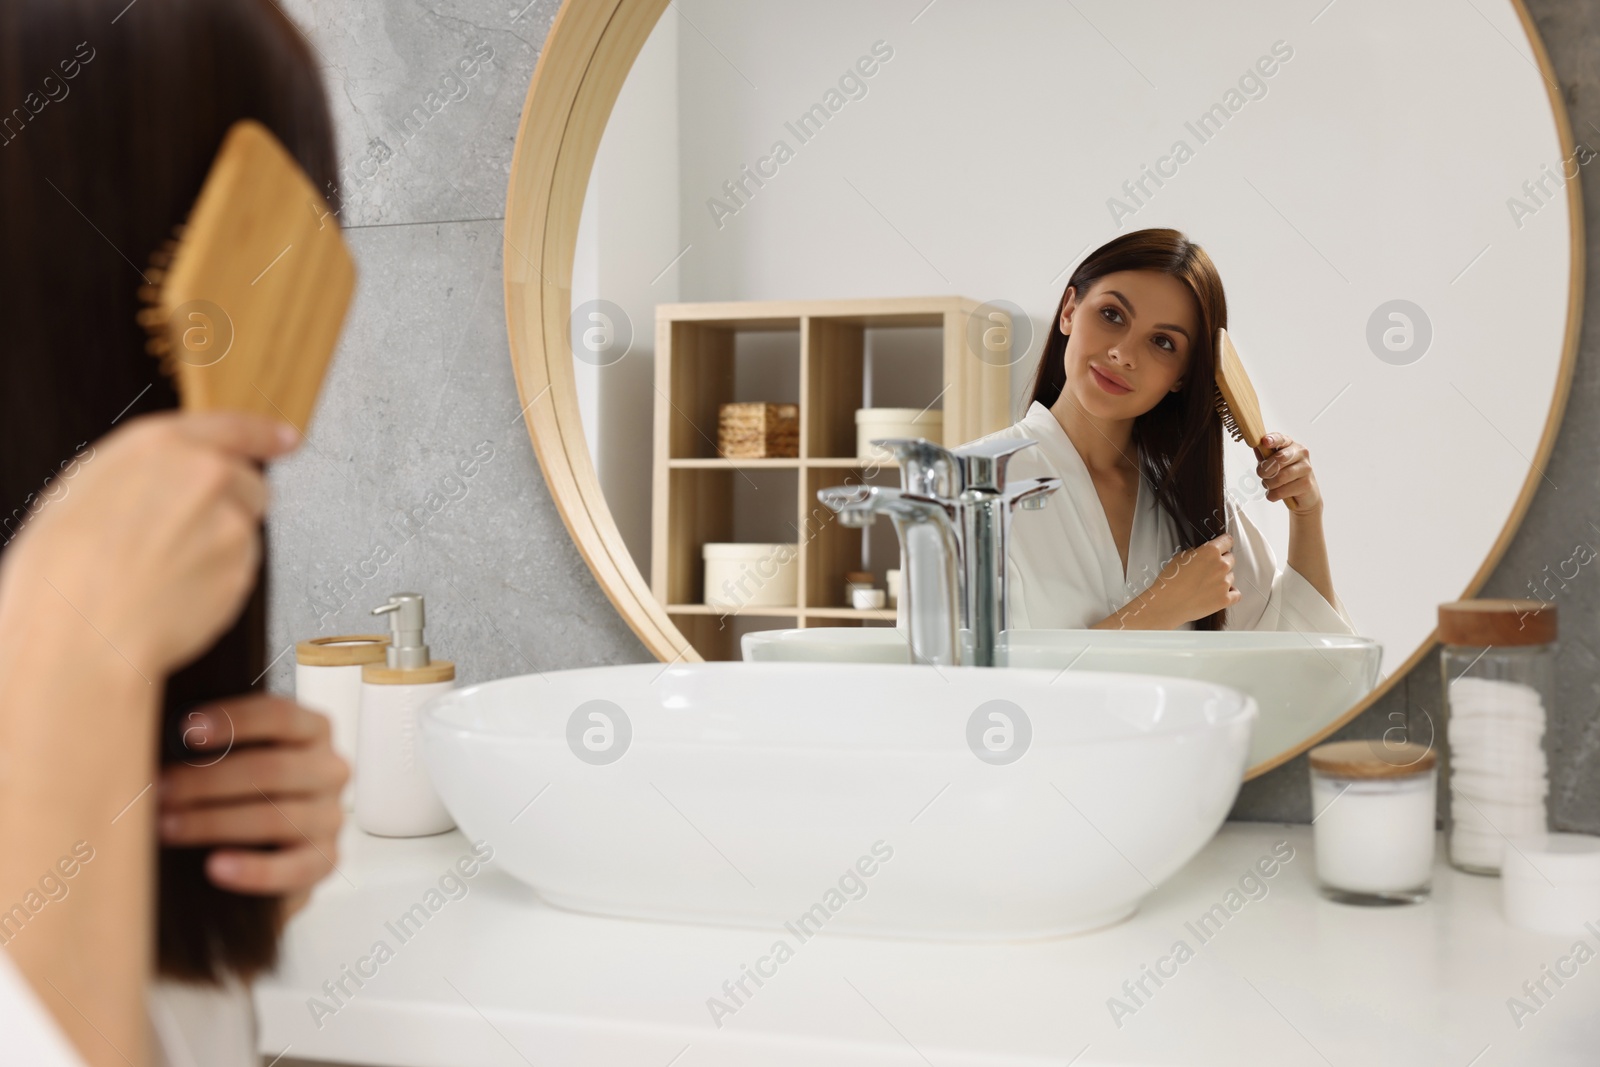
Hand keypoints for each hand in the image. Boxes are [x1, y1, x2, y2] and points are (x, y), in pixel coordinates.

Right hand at [1, 411, 298, 678]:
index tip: (284, 438)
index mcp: (161, 445)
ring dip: (219, 545)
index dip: (264, 434)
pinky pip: (239, 570)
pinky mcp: (244, 569)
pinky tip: (175, 592)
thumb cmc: (67, 565)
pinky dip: (216, 581)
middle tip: (179, 535)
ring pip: (244, 529)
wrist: (82, 629)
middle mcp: (207, 476)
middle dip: (226, 505)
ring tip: (164, 569)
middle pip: (248, 483)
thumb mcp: (88, 488)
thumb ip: (147, 472)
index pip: (233, 427)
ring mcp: (232, 524)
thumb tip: (167, 479)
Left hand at [159, 694, 347, 914]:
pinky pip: (294, 868)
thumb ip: (215, 741)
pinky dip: (253, 870)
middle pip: (273, 769)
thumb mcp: (239, 752)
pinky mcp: (326, 860)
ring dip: (215, 822)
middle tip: (160, 790)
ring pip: (277, 817)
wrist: (266, 842)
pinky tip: (215, 866)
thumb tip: (160, 738)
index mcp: (314, 732)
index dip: (234, 720)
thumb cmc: (245, 787)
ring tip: (169, 828)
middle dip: (208, 781)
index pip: (281, 716)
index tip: (186, 730)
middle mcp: (330, 770)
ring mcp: (330, 816)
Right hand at [1143, 532, 1239, 625]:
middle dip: (1221, 562)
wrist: (1167, 604)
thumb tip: (1202, 553)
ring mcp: (1225, 583)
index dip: (1223, 544)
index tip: (1222, 547)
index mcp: (1210, 551)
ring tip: (1207, 585)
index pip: (1227, 541)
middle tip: (1209, 570)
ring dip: (1223, 579)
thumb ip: (1196, 552)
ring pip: (1231, 576)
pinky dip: (1230, 594)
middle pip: (1231, 559)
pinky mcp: (1225, 599)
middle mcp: (1221, 565)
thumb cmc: (1170, 580)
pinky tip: (1219, 594)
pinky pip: (1236, 594)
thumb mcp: (1179, 558)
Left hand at [1256, 432, 1321, 515]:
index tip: (1265, 442)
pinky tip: (1275, 494)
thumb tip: (1255, 445)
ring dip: (1268, 484)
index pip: (1282, 439)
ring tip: (1270, 485)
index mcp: (1291, 445)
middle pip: (1279, 458)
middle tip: (1261, 474)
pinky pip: (1281, 491)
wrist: (1305, 494)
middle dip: (1265, 469)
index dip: (1273, 440)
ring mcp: (1306, 468)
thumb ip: (1264, 455)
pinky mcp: (1307, 484)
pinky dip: (1273, 495)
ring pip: (1279, 477)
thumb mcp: (1273, 463)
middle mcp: (1301, 454)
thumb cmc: (1286, 475)